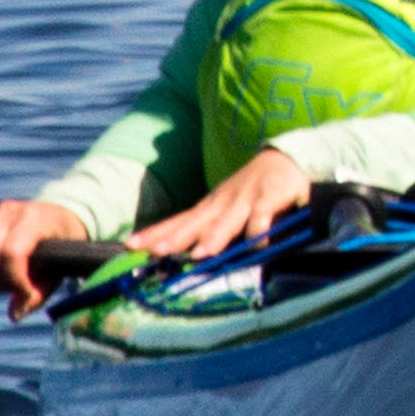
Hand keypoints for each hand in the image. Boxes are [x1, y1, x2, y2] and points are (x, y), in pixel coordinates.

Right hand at [0, 195, 89, 319]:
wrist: (61, 220)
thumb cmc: (58, 251)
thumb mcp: (56, 272)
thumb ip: (37, 294)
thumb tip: (13, 313)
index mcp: (33, 221)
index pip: (11, 253)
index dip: (14, 281)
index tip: (22, 295)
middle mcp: (9, 211)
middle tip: (2, 290)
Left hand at [127, 146, 312, 266]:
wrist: (283, 158)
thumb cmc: (248, 192)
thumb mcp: (222, 210)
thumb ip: (206, 231)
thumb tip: (181, 257)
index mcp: (208, 208)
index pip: (176, 222)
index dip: (155, 234)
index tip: (131, 246)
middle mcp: (221, 204)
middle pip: (194, 224)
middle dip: (175, 238)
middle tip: (155, 252)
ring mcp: (244, 200)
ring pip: (226, 222)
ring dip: (213, 238)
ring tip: (198, 255)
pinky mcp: (268, 199)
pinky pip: (262, 218)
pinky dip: (259, 231)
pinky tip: (257, 245)